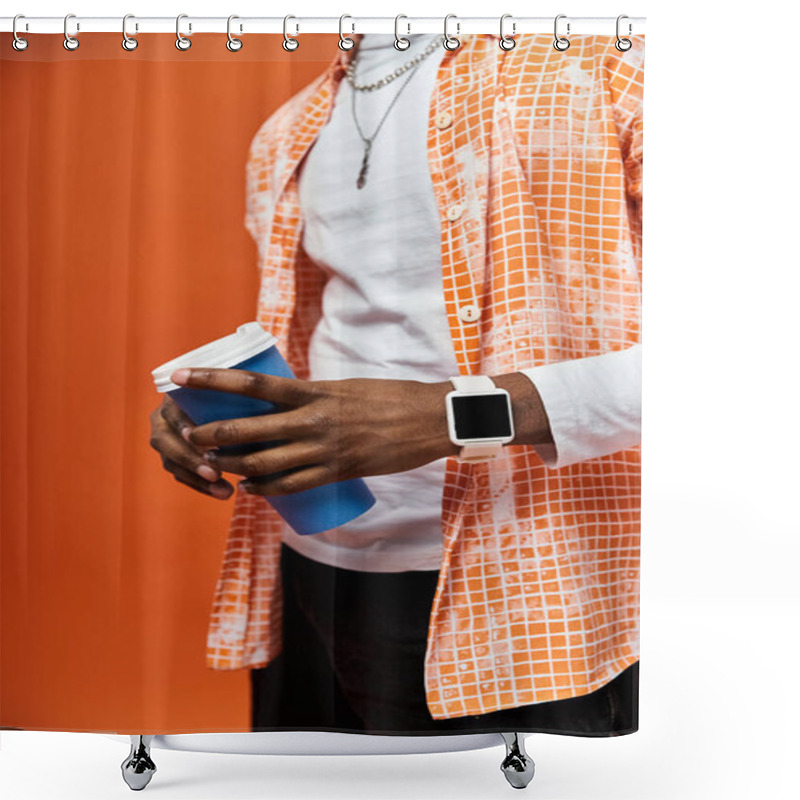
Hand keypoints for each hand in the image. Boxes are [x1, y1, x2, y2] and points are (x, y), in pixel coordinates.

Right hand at [148, 394, 234, 499]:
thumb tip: (252, 390)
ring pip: (171, 462)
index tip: (203, 442)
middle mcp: (162, 417)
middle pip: (165, 441)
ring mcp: (164, 439)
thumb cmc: (236, 389)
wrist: (227, 404)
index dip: (184, 426)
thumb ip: (236, 391)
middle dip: (190, 460)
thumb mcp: (235, 386)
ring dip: (197, 479)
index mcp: (173, 396)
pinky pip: (181, 475)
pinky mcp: (172, 458)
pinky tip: (222, 492)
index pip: (172, 412)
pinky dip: (201, 485)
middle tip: (215, 474)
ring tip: (226, 491)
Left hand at [169, 367, 459, 496]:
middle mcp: (313, 421)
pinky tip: (250, 490)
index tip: (181, 376)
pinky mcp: (337, 472)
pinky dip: (266, 490)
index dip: (212, 380)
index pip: (252, 383)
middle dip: (213, 434)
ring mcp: (324, 450)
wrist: (429, 419)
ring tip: (213, 464)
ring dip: (233, 465)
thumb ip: (313, 396)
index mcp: (314, 392)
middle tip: (190, 435)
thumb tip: (284, 400)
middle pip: (249, 429)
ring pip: (265, 463)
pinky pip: (292, 486)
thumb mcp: (344, 387)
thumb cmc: (389, 396)